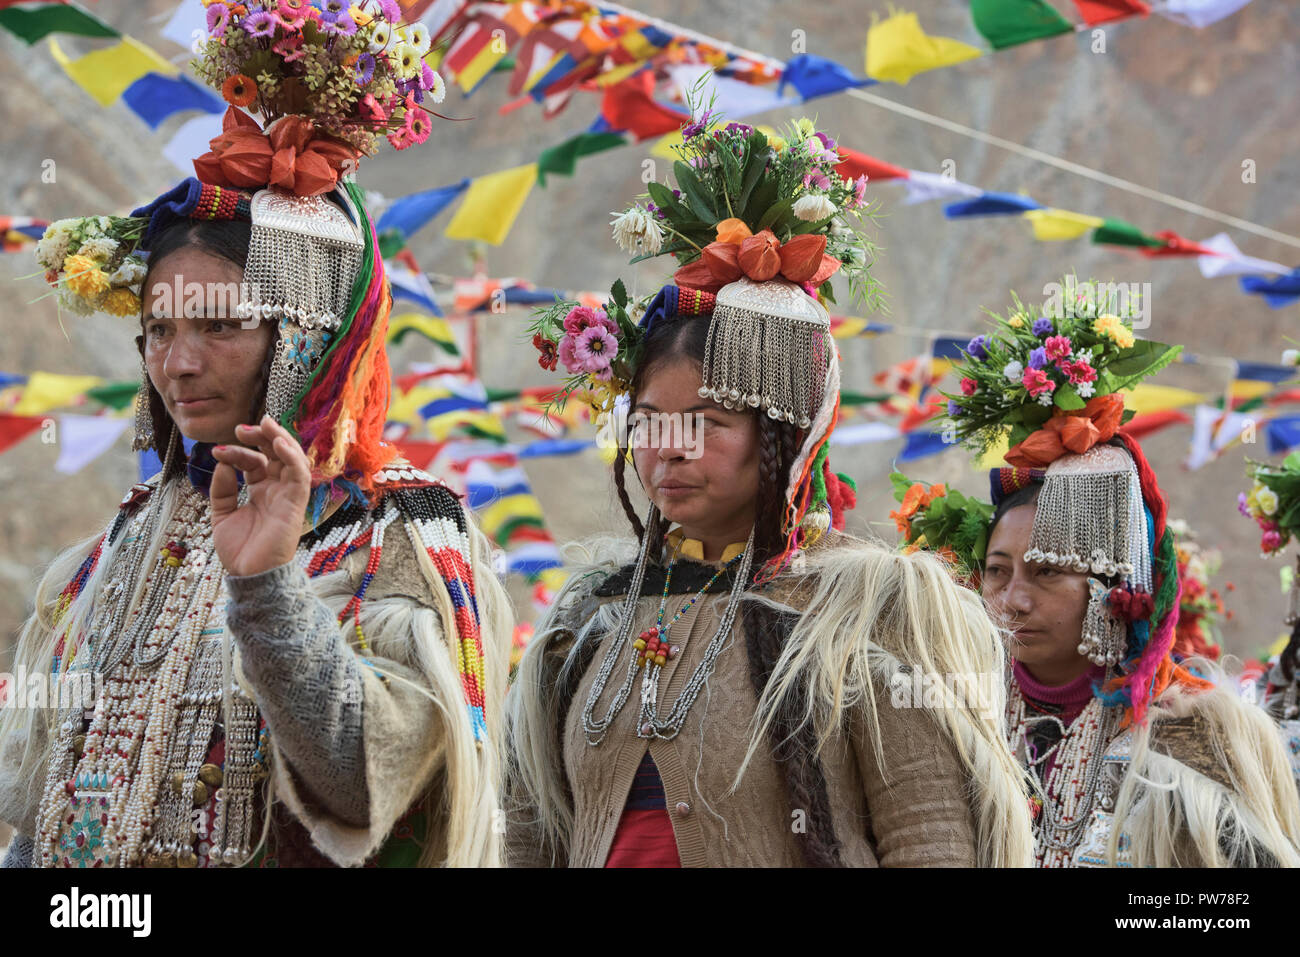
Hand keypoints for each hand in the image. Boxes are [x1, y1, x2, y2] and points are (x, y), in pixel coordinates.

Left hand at [210, 414, 311, 577]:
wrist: (249, 576)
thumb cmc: (240, 552)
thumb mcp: (222, 515)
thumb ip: (222, 490)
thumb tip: (223, 465)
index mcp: (261, 492)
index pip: (256, 462)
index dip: (239, 451)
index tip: (217, 450)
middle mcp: (277, 490)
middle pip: (276, 454)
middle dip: (261, 436)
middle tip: (241, 429)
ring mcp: (288, 496)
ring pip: (292, 459)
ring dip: (279, 439)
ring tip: (263, 425)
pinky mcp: (296, 504)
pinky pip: (299, 475)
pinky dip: (292, 456)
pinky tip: (277, 443)